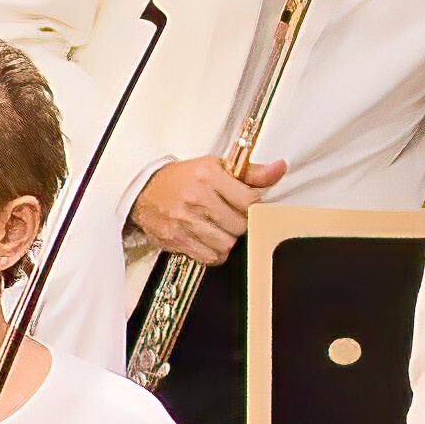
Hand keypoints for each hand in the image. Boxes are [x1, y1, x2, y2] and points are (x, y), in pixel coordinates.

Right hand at [130, 151, 266, 269]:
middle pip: (240, 225)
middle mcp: (196, 197)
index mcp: (208, 174)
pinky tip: (209, 241)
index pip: (250, 200)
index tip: (245, 205)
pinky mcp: (175, 239)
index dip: (253, 206)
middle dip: (240, 224)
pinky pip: (210, 256)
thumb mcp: (216, 167)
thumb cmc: (184, 179)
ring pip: (227, 243)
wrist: (144, 191)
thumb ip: (250, 172)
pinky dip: (214, 252)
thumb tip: (280, 168)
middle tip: (232, 218)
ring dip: (227, 239)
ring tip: (220, 229)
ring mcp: (184, 220)